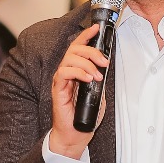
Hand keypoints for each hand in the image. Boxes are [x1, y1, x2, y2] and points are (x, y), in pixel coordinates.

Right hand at [50, 24, 108, 157]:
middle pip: (75, 49)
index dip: (86, 35)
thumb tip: (105, 66)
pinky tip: (88, 79)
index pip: (79, 47)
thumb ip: (99, 79)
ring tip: (97, 76)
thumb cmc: (85, 115)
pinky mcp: (58, 89)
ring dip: (87, 64)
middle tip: (104, 61)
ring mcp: (61, 80)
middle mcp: (67, 72)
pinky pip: (64, 72)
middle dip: (92, 51)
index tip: (96, 28)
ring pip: (70, 59)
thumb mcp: (98, 93)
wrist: (76, 134)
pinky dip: (78, 72)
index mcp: (76, 70)